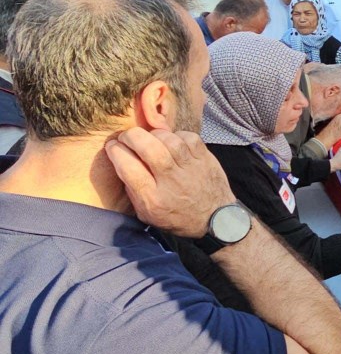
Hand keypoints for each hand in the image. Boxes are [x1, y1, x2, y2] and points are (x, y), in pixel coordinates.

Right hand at [105, 128, 235, 238]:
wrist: (215, 219)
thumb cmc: (177, 216)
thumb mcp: (147, 214)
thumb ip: (133, 190)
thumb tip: (121, 161)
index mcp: (153, 199)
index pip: (128, 168)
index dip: (116, 151)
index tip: (112, 146)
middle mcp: (171, 182)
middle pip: (148, 148)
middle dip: (131, 136)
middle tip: (127, 136)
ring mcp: (190, 168)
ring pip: (169, 140)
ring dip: (154, 134)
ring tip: (150, 139)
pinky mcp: (205, 159)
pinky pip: (188, 137)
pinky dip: (177, 135)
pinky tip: (172, 142)